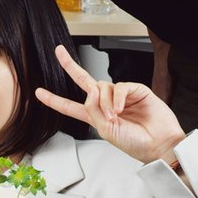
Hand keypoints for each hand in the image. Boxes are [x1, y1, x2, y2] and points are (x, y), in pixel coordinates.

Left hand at [34, 44, 185, 167]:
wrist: (159, 145)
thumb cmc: (135, 143)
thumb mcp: (105, 130)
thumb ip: (93, 110)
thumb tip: (90, 89)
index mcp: (95, 116)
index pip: (70, 106)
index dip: (54, 100)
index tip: (39, 93)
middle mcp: (106, 103)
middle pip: (84, 81)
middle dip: (70, 65)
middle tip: (58, 51)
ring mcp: (120, 96)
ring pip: (101, 87)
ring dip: (103, 102)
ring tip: (114, 116)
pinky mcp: (135, 90)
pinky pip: (118, 87)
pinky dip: (116, 98)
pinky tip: (120, 109)